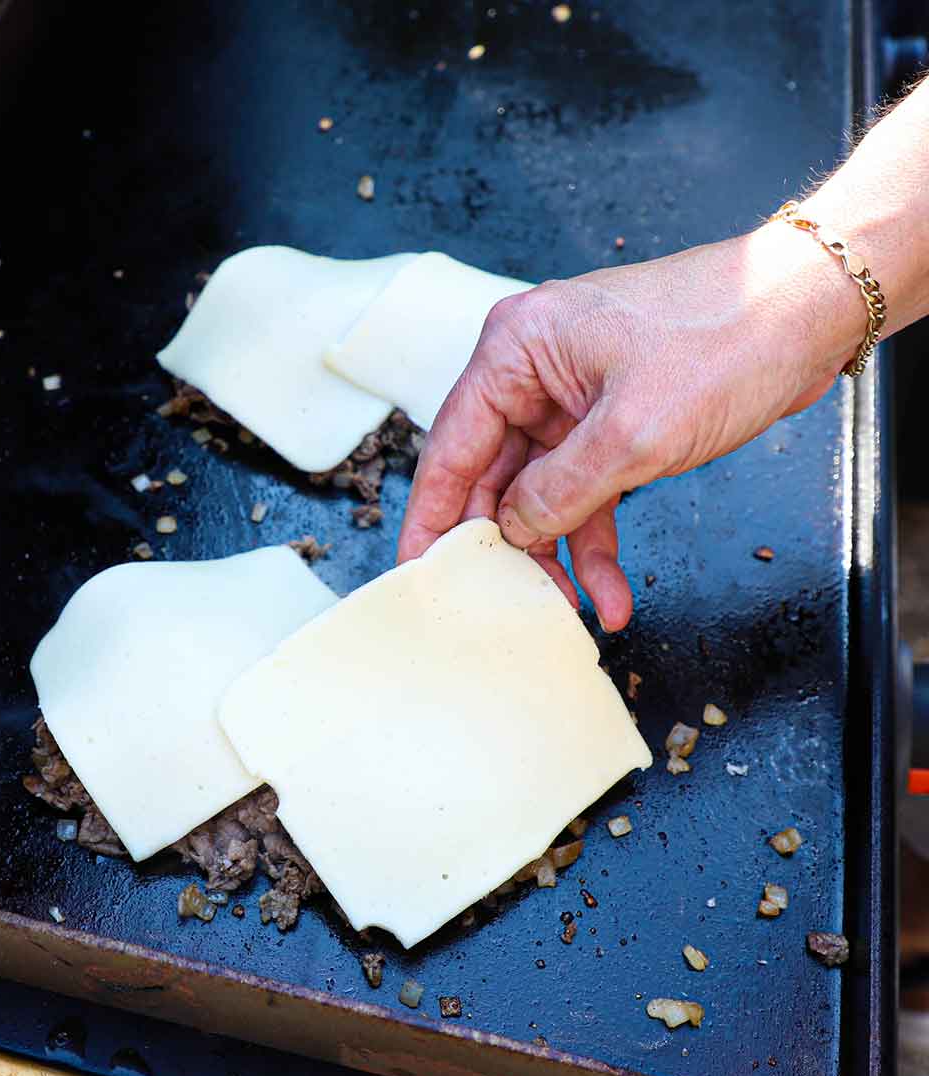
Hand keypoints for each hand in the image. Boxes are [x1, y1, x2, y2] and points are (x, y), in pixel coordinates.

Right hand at [397, 221, 860, 630]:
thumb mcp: (634, 431)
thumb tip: (512, 532)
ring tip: (571, 610)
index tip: (417, 570)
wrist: (812, 311)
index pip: (451, 446)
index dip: (432, 517)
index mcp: (517, 349)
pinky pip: (586, 493)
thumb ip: (560, 491)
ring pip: (541, 495)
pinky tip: (609, 590)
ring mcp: (572, 399)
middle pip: (492, 477)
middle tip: (500, 603)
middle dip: (505, 546)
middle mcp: (534, 372)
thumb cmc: (731, 335)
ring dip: (557, 554)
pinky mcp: (609, 422)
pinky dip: (596, 542)